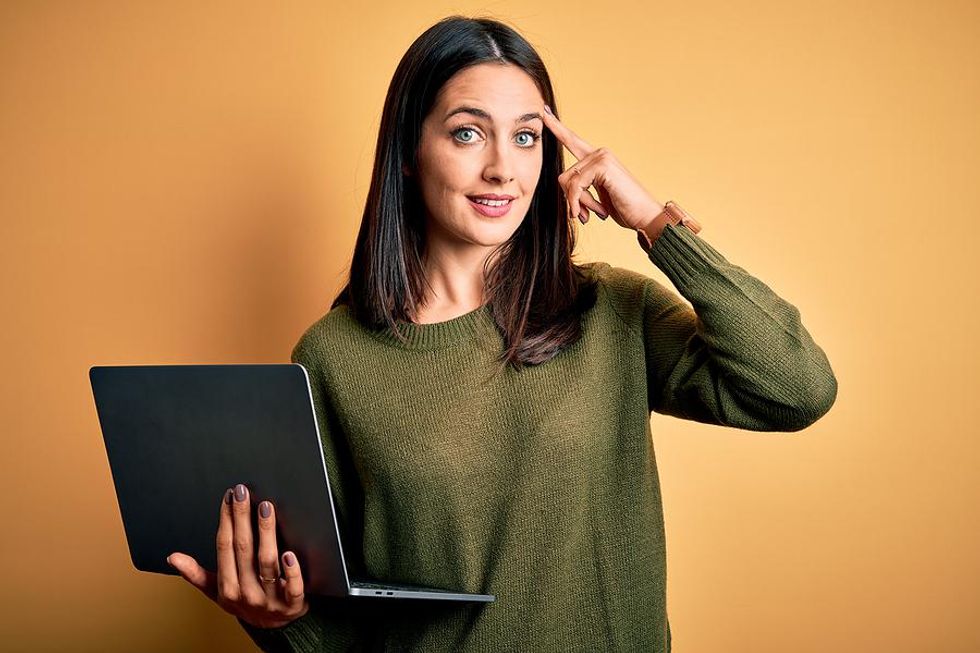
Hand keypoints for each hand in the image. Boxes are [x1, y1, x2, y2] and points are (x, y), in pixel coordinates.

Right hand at [167, 484, 309, 628]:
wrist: (275, 626)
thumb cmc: (244, 601)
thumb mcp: (218, 590)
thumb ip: (196, 575)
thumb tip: (172, 557)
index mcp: (227, 587)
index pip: (224, 547)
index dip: (226, 520)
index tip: (229, 496)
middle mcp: (247, 593)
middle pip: (243, 549)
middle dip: (242, 518)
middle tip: (243, 492)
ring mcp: (270, 599)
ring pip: (267, 563)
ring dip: (266, 534)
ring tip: (266, 508)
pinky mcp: (293, 604)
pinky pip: (293, 588)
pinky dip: (292, 572)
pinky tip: (290, 553)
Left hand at [540, 104, 663, 230]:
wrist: (645, 216)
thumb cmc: (624, 208)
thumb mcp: (596, 197)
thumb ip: (579, 189)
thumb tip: (566, 190)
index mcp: (597, 158)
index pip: (571, 140)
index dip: (557, 127)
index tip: (544, 111)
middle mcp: (599, 153)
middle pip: (564, 176)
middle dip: (572, 200)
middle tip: (586, 215)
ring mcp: (602, 157)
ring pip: (569, 183)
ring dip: (580, 204)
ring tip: (598, 213)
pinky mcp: (603, 166)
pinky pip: (576, 186)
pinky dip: (581, 203)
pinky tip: (598, 212)